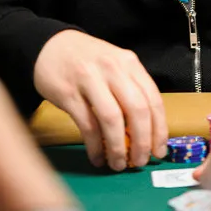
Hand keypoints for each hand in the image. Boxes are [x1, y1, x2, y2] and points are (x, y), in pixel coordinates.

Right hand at [33, 30, 167, 170]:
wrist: (50, 46)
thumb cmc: (87, 60)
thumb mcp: (114, 64)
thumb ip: (130, 88)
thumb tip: (147, 130)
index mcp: (128, 62)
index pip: (152, 98)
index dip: (159, 129)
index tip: (159, 150)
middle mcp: (112, 68)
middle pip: (136, 109)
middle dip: (142, 141)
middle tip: (141, 161)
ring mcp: (89, 79)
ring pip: (112, 119)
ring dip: (118, 148)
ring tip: (118, 164)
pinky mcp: (69, 93)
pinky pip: (87, 125)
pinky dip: (95, 147)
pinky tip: (98, 157)